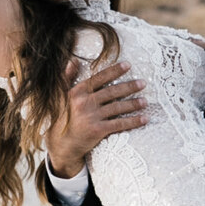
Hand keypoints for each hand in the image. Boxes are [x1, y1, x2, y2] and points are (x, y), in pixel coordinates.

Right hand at [47, 54, 146, 175]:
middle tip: (143, 83)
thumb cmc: (61, 118)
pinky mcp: (98, 130)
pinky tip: (144, 119)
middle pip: (112, 92)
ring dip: (133, 104)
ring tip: (145, 101)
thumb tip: (73, 60)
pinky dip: (133, 121)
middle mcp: (84, 102)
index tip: (128, 65)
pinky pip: (119, 124)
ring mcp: (92, 116)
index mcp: (77, 92)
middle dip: (129, 87)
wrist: (61, 145)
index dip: (114, 71)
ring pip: (117, 107)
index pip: (99, 78)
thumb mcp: (60, 96)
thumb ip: (67, 78)